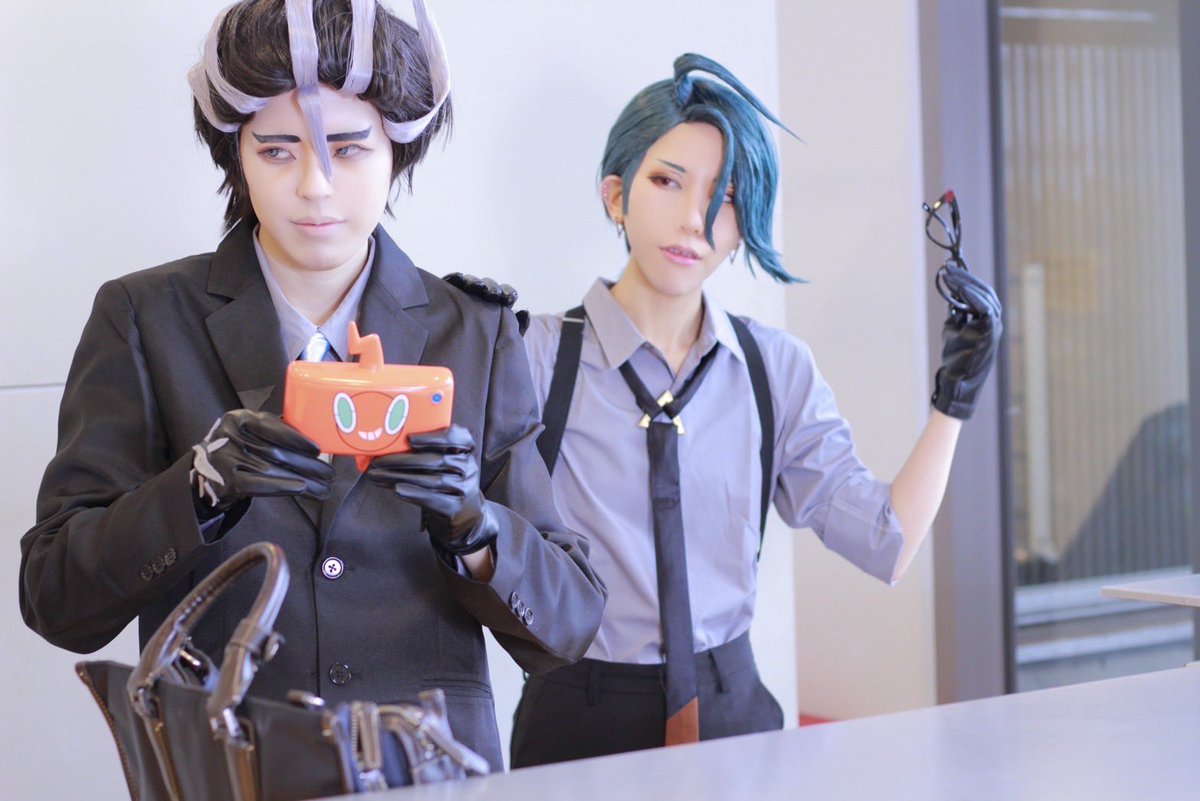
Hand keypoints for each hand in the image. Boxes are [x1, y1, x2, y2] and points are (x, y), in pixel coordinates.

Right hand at [190, 409, 334, 519]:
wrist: (206, 474)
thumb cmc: (239, 450)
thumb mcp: (250, 433)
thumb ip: (274, 432)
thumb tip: (316, 440)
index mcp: (239, 418)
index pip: (270, 426)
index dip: (296, 438)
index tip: (318, 449)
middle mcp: (229, 436)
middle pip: (275, 451)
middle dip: (307, 464)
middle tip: (329, 474)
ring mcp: (225, 459)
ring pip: (272, 469)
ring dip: (302, 481)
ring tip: (323, 488)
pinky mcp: (225, 481)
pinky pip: (259, 485)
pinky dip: (282, 486)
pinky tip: (301, 489)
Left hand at [365, 424, 498, 554]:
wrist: (467, 518)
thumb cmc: (447, 485)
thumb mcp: (446, 465)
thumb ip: (428, 453)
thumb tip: (389, 446)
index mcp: (466, 450)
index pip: (456, 437)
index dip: (433, 437)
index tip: (410, 439)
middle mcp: (469, 467)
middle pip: (436, 460)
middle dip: (403, 460)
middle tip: (378, 461)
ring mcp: (465, 489)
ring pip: (430, 480)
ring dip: (399, 477)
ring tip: (377, 476)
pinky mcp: (457, 508)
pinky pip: (432, 499)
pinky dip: (413, 493)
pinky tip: (395, 489)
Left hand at [931, 263, 1002, 419]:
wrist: (957, 383)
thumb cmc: (956, 360)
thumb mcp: (954, 331)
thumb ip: (957, 315)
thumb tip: (953, 298)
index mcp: (987, 321)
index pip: (981, 294)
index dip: (967, 281)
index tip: (950, 271)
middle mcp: (994, 322)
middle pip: (984, 292)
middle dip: (966, 278)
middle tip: (949, 269)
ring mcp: (994, 328)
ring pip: (985, 298)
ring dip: (967, 284)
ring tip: (951, 275)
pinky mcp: (990, 335)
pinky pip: (985, 310)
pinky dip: (974, 298)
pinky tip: (961, 288)